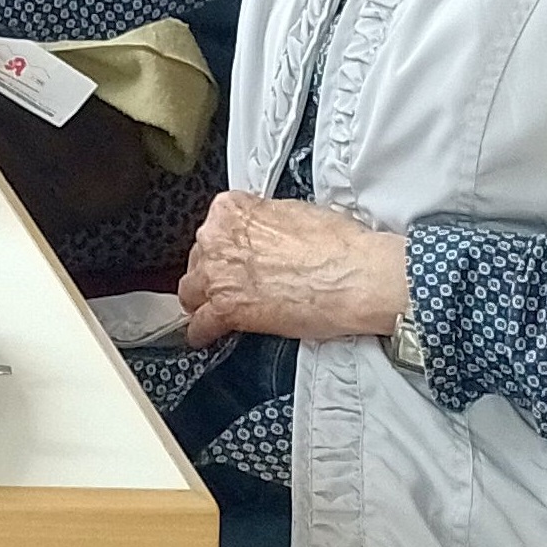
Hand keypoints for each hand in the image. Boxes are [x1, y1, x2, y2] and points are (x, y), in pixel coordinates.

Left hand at [178, 193, 411, 345]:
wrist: (355, 276)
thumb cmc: (337, 246)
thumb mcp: (292, 211)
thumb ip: (262, 220)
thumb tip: (262, 231)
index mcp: (231, 210)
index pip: (213, 229)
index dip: (225, 247)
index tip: (232, 257)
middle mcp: (216, 238)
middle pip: (199, 260)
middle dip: (215, 273)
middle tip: (235, 284)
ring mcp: (218, 275)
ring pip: (191, 292)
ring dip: (204, 301)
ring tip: (215, 310)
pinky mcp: (226, 310)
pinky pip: (199, 325)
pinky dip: (203, 333)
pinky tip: (207, 336)